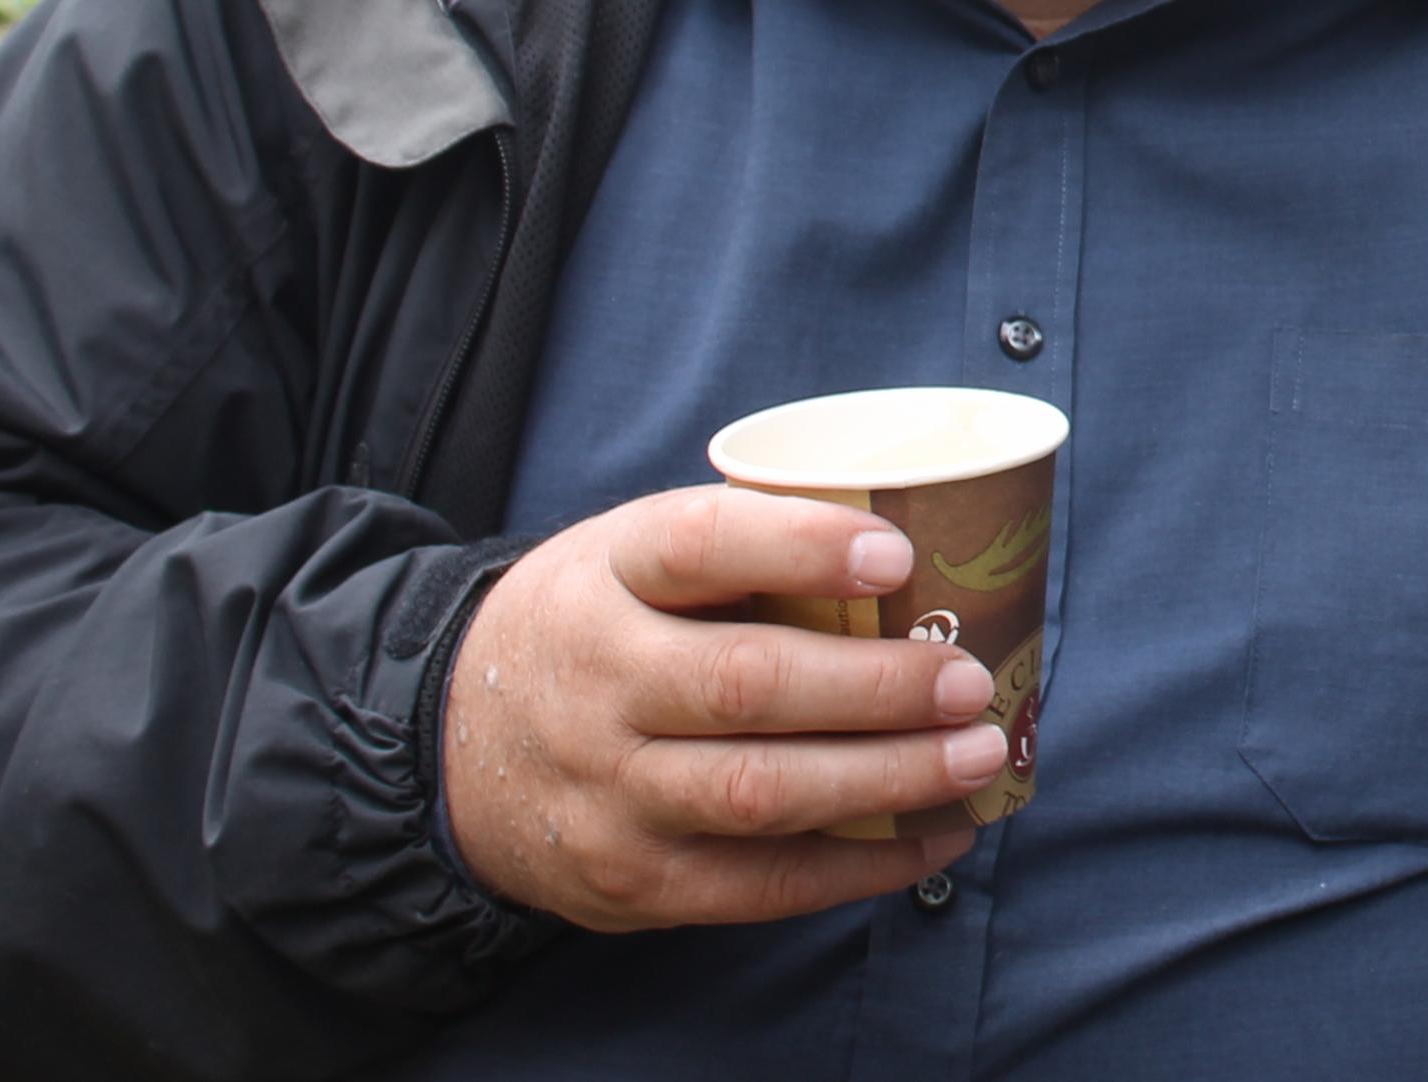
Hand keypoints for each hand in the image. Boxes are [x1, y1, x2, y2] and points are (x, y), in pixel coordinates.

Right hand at [441, 485, 997, 930]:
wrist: (449, 745)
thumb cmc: (598, 625)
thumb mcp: (632, 553)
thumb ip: (745, 547)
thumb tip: (924, 550)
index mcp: (606, 576)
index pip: (699, 545)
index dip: (803, 547)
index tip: (897, 555)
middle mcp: (597, 683)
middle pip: (746, 686)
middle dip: (876, 688)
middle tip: (969, 680)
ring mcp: (608, 792)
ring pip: (760, 793)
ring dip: (888, 779)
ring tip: (978, 755)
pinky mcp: (630, 880)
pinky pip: (759, 883)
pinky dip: (862, 865)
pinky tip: (938, 835)